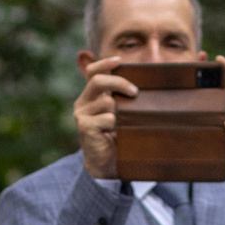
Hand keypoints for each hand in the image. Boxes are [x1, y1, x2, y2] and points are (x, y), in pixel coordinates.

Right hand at [72, 56, 138, 179]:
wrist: (105, 164)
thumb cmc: (116, 137)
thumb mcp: (120, 114)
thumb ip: (123, 99)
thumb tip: (142, 85)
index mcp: (91, 96)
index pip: (93, 71)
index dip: (105, 63)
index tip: (120, 60)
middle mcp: (83, 102)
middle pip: (99, 81)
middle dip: (120, 82)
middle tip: (135, 92)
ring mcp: (82, 114)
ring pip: (107, 102)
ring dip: (122, 112)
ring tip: (125, 124)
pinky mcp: (85, 127)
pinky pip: (107, 118)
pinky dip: (117, 126)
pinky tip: (117, 135)